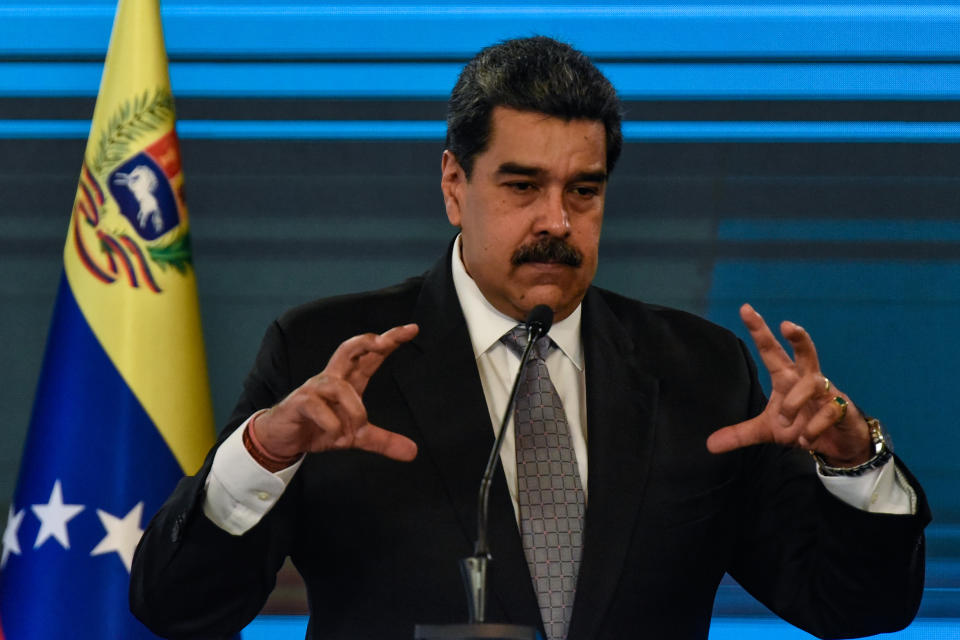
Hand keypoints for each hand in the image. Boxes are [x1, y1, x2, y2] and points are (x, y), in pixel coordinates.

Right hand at [252, 324, 419, 461]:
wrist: (282, 440)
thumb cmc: (319, 428)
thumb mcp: (356, 437)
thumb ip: (383, 441)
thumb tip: (413, 452)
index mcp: (348, 381)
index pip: (370, 355)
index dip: (390, 340)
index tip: (412, 329)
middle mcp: (332, 378)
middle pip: (349, 348)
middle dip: (367, 341)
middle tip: (385, 341)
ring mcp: (314, 388)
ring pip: (339, 387)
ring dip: (354, 411)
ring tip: (354, 432)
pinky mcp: (300, 402)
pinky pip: (319, 408)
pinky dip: (331, 425)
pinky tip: (333, 436)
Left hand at [706, 304, 871, 465]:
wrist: (839, 445)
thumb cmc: (802, 427)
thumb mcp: (768, 431)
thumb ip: (740, 434)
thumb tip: (709, 445)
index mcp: (787, 378)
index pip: (771, 350)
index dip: (759, 330)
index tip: (745, 308)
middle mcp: (806, 379)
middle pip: (805, 351)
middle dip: (798, 337)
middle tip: (787, 324)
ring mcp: (827, 392)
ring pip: (811, 384)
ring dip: (794, 404)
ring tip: (789, 427)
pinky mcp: (842, 409)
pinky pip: (827, 413)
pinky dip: (811, 429)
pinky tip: (805, 439)